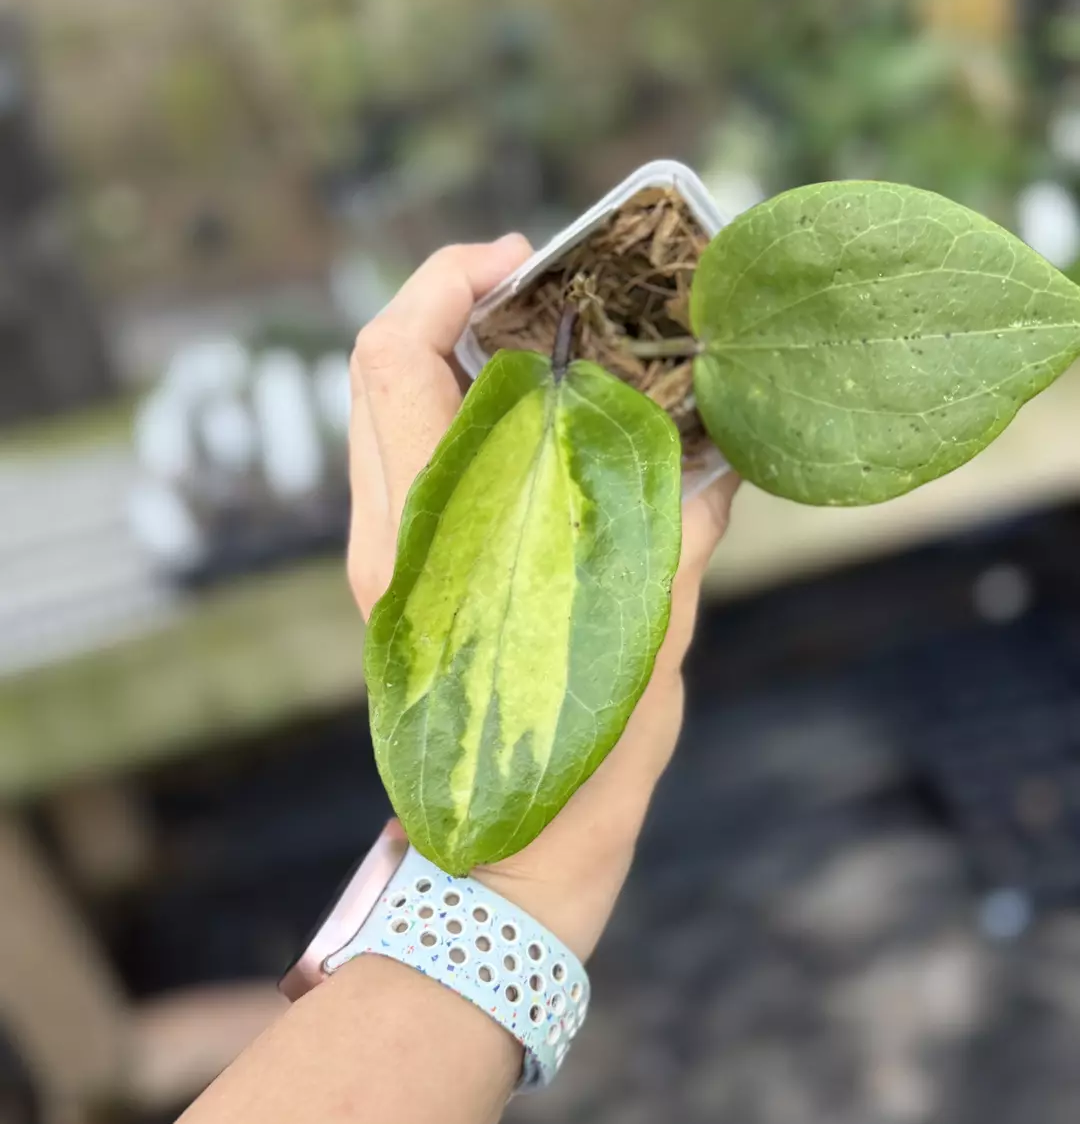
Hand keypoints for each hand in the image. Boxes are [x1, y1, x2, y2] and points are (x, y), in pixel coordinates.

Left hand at [348, 238, 737, 959]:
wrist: (507, 866)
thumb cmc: (576, 766)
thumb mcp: (645, 637)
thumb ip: (672, 536)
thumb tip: (712, 467)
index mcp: (427, 537)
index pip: (393, 361)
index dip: (443, 283)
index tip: (518, 257)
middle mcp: (387, 538)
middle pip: (375, 367)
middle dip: (446, 301)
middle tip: (535, 286)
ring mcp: (385, 559)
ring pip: (388, 410)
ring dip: (452, 355)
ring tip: (545, 345)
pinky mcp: (401, 580)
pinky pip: (413, 462)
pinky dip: (461, 416)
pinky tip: (539, 427)